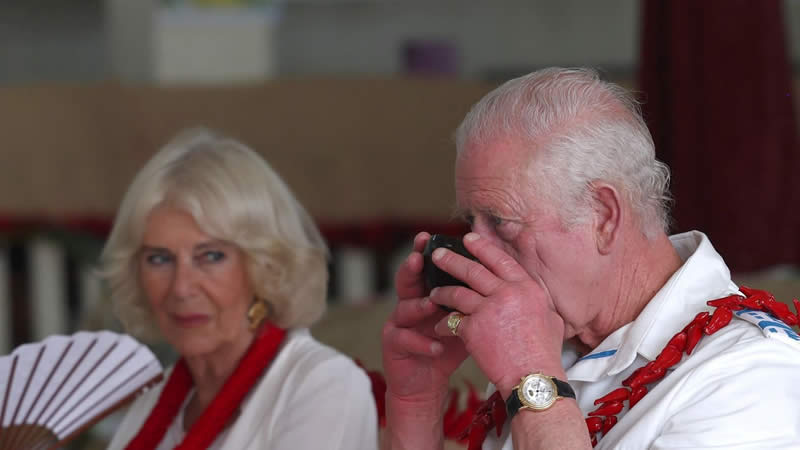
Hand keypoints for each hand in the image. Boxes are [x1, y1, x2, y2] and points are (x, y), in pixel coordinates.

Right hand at [382, 232, 468, 403]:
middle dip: (411, 268)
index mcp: (426, 294)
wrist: (426, 382)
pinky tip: (437, 347)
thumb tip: (501, 277)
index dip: (425, 252)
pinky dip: (422, 343)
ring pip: (403, 308)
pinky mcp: (393, 345)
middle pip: (407, 281)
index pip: (425, 269)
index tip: (430, 236)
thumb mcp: (464, 320)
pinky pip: (405, 340)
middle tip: (419, 257)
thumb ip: (473, 299)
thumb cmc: (448, 348)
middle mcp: (409, 304)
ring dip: (418, 305)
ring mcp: (398, 324)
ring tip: (431, 303)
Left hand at [428, 233, 565, 396]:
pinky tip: (440, 326)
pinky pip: (452, 320)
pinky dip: (445, 323)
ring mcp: (489, 309)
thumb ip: (535, 299)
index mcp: (527, 288)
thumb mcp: (550, 317)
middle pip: (473, 270)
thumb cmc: (544, 353)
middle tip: (438, 253)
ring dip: (442, 291)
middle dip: (452, 260)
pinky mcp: (473, 328)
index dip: (482, 247)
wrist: (533, 379)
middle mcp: (507, 293)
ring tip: (432, 291)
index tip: (468, 238)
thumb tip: (527, 291)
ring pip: (457, 292)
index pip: (500, 259)